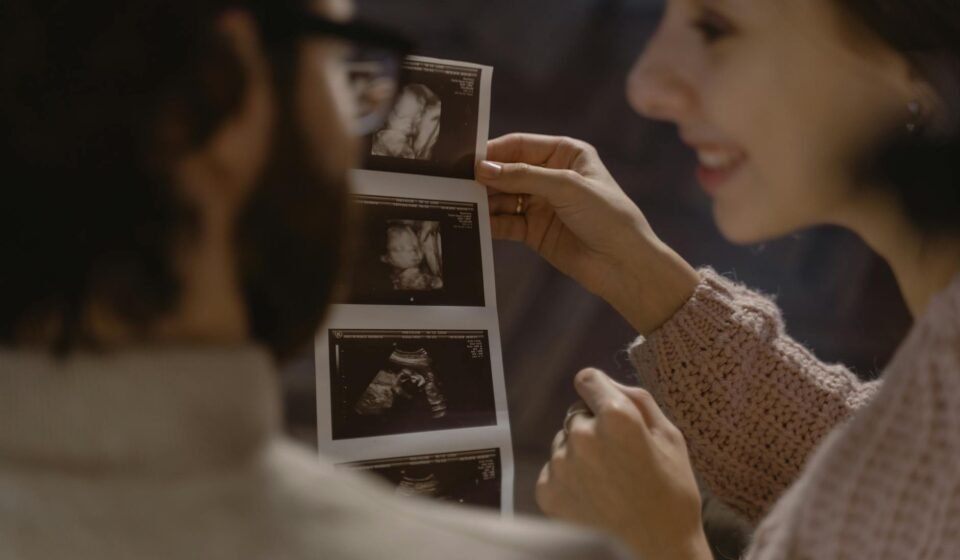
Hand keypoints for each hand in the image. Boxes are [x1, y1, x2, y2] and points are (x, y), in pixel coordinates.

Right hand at [477, 133, 698, 333]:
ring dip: (484, 201)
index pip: (520, 145)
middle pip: (508, 171)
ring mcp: (541, 204)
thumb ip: (523, 176)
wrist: (625, 265)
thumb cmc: (608, 216)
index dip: (494, 151)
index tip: (467, 159)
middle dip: (485, 178)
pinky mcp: (534, 231)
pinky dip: (490, 223)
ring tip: (458, 202)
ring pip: (503, 197)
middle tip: (454, 182)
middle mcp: (551, 176)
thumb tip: (483, 170)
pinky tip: (473, 223)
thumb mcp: (567, 187)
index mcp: (565, 154)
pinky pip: (506, 222)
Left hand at [537, 368, 711, 559]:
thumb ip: (638, 400)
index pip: (588, 379)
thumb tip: (608, 382)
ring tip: (609, 484)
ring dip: (580, 454)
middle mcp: (582, 435)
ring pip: (564, 443)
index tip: (606, 405)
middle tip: (619, 458)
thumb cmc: (672, 496)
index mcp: (616, 417)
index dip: (599, 391)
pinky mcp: (546, 491)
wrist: (655, 554)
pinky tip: (594, 498)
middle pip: (577, 414)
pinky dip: (569, 480)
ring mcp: (561, 465)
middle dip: (593, 427)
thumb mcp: (671, 438)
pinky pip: (553, 470)